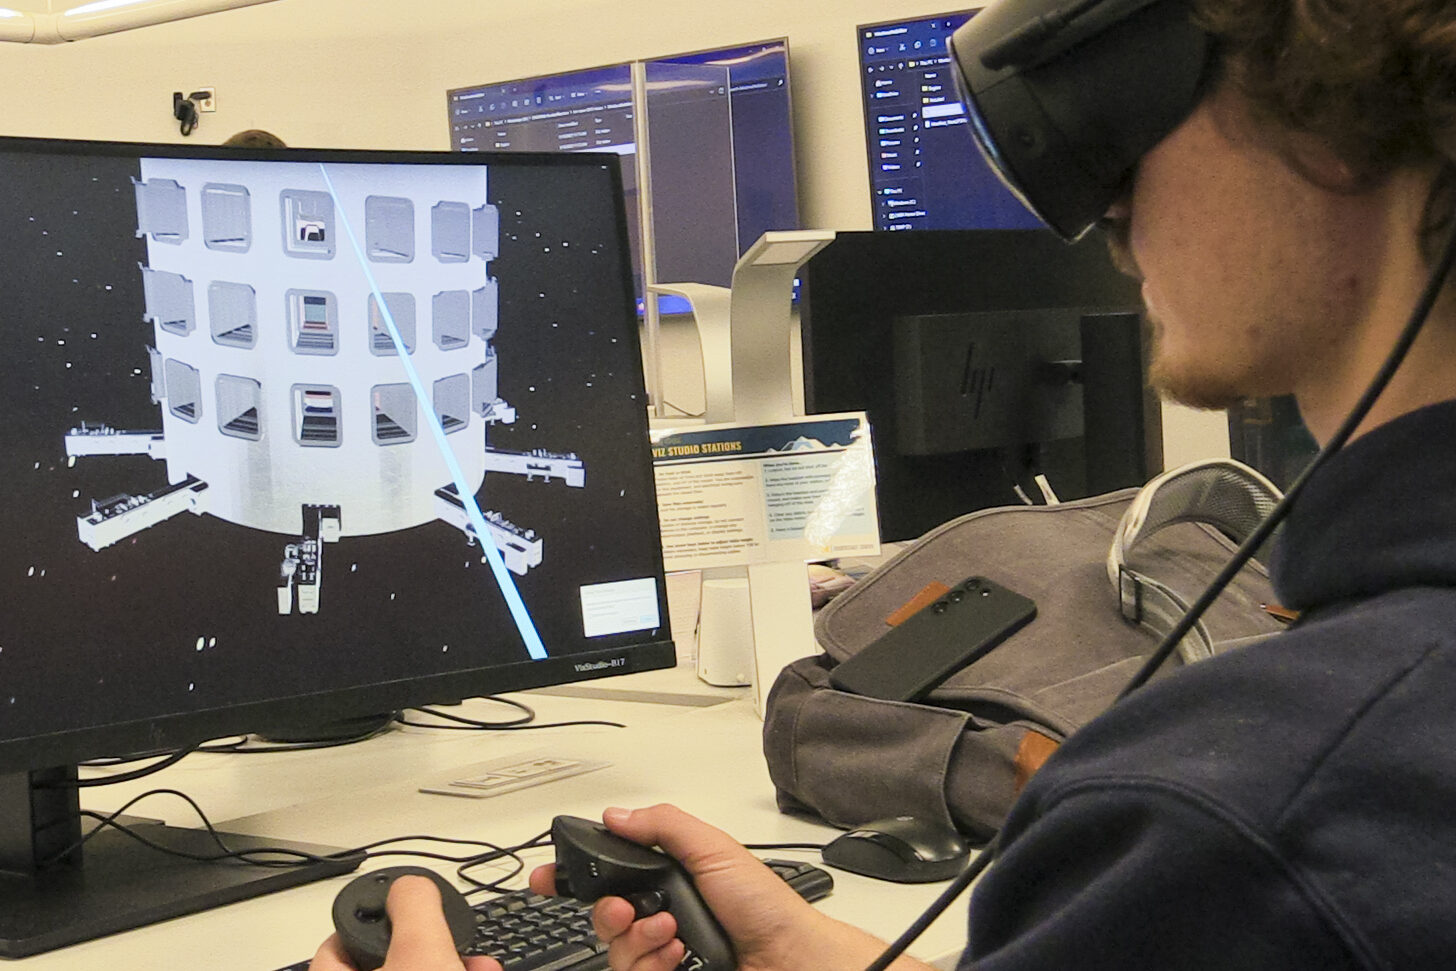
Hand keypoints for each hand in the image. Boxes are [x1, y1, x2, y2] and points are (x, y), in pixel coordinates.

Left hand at [308, 875, 499, 970]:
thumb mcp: (421, 949)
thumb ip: (414, 905)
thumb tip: (410, 884)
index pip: (333, 945)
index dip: (367, 922)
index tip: (396, 914)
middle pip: (386, 961)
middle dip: (429, 946)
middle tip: (451, 941)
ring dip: (452, 964)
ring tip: (479, 963)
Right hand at [529, 804, 934, 970]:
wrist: (789, 960)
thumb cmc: (765, 907)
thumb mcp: (714, 849)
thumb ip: (664, 827)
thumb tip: (616, 815)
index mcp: (670, 880)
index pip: (611, 877)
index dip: (575, 878)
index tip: (549, 878)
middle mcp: (662, 919)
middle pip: (604, 918)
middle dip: (609, 912)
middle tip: (628, 909)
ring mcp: (664, 956)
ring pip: (615, 952)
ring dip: (636, 940)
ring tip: (669, 933)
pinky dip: (650, 964)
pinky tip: (677, 957)